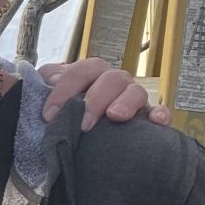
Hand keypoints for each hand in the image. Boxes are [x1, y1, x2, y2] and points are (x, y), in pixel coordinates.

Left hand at [38, 59, 171, 129]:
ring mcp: (133, 97)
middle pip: (111, 79)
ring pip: (137, 91)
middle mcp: (114, 81)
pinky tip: (156, 122)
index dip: (63, 91)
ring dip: (126, 102)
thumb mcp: (50, 97)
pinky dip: (160, 114)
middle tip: (83, 123)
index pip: (79, 72)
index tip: (49, 115)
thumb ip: (44, 85)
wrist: (83, 132)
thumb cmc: (66, 111)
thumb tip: (44, 80)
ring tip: (115, 116)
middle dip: (95, 99)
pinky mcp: (148, 116)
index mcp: (91, 72)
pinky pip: (161, 112)